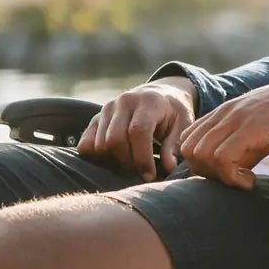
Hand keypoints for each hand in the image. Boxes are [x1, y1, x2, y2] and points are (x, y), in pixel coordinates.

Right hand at [76, 77, 195, 180]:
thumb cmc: (173, 112)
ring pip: (101, 143)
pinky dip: (97, 156)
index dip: (142, 157)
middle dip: (128, 162)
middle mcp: (124, 102)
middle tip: (143, 172)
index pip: (138, 131)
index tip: (150, 175)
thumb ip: (174, 145)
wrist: (158, 93)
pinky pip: (86, 142)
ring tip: (133, 164)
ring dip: (115, 161)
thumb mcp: (182, 124)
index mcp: (148, 102)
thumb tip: (169, 167)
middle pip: (116, 139)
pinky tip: (115, 159)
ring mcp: (107, 109)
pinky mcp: (96, 118)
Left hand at [179, 69, 268, 187]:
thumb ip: (243, 134)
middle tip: (235, 178)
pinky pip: (222, 160)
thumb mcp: (263, 119)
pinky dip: (232, 178)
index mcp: (227, 110)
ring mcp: (238, 119)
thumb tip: (234, 163)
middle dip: (207, 172)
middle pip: (190, 150)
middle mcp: (227, 112)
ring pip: (201, 156)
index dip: (202, 163)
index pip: (190, 139)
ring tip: (246, 178)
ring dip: (220, 176)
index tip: (227, 172)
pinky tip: (252, 180)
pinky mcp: (253, 129)